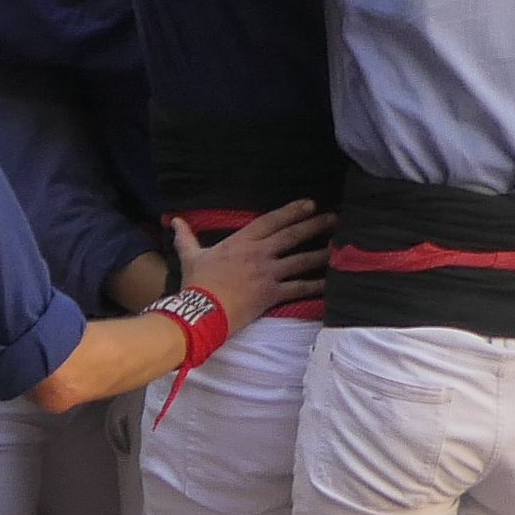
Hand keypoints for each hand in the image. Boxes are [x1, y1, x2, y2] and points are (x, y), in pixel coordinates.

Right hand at [182, 202, 328, 327]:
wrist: (202, 310)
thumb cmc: (197, 283)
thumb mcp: (190, 256)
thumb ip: (186, 237)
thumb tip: (175, 220)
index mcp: (241, 241)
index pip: (271, 220)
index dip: (291, 211)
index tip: (310, 204)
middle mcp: (259, 254)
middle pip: (292, 236)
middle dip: (315, 225)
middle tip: (334, 217)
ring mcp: (268, 274)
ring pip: (301, 260)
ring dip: (321, 253)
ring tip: (340, 246)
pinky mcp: (273, 294)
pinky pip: (300, 288)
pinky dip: (317, 285)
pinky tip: (332, 282)